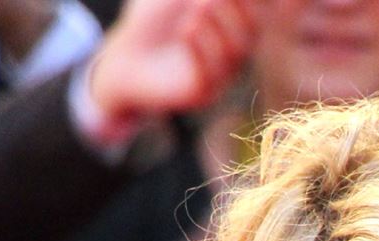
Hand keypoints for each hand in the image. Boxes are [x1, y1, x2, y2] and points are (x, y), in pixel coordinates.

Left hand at [86, 0, 263, 135]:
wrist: (126, 59)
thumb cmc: (152, 22)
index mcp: (232, 27)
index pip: (252, 12)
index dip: (249, 1)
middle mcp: (232, 53)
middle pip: (250, 32)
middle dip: (235, 9)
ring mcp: (219, 75)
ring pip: (233, 54)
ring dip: (218, 26)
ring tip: (200, 4)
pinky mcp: (201, 93)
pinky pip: (209, 76)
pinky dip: (200, 51)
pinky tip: (187, 30)